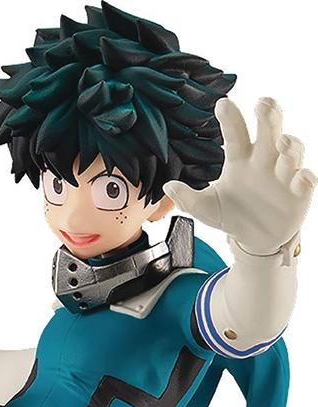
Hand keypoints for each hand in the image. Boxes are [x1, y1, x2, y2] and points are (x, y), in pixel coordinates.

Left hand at [164, 97, 315, 255]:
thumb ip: (188, 198)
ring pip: (292, 150)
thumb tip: (167, 187)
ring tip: (281, 144)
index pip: (235, 134)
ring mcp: (284, 173)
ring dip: (289, 145)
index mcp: (240, 159)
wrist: (255, 239)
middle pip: (270, 129)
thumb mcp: (206, 209)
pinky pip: (306, 180)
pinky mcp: (299, 192)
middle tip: (263, 103)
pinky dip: (305, 178)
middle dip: (269, 114)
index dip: (230, 118)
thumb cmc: (231, 215)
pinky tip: (300, 178)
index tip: (222, 103)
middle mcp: (264, 160)